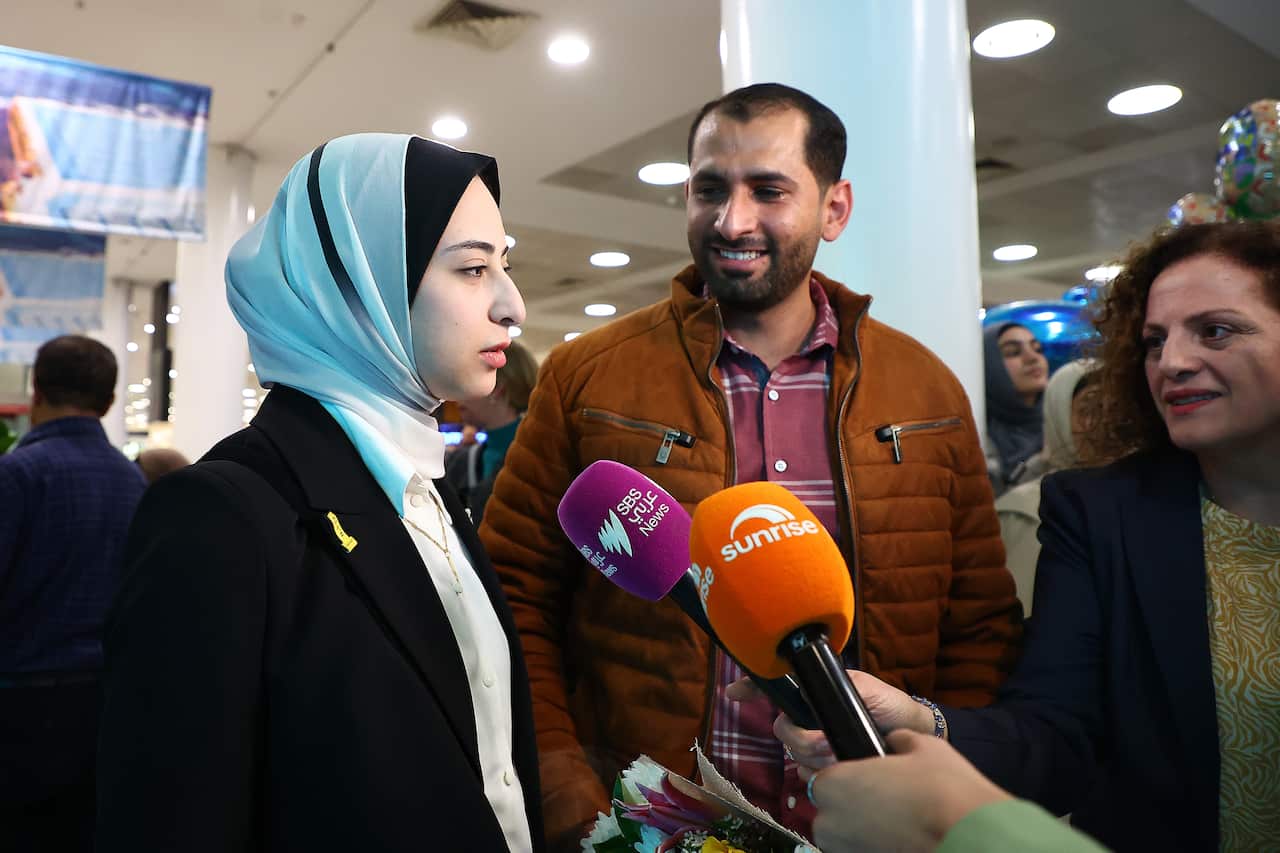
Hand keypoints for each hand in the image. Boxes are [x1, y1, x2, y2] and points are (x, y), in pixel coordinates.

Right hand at [727, 670, 938, 779]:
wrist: (910, 734)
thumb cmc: (889, 705)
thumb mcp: (864, 687)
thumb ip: (837, 688)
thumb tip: (812, 697)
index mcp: (815, 694)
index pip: (776, 689)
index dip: (751, 689)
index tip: (734, 692)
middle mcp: (810, 717)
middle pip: (783, 730)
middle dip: (803, 739)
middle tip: (826, 741)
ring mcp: (816, 741)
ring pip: (794, 753)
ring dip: (817, 756)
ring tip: (841, 752)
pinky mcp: (825, 764)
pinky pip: (807, 771)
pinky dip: (820, 771)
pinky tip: (838, 765)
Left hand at [808, 730, 1011, 852]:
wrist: (969, 837)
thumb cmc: (942, 789)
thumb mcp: (922, 745)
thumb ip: (897, 740)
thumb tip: (894, 741)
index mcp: (834, 783)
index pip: (824, 778)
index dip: (848, 777)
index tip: (870, 779)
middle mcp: (830, 821)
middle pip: (831, 810)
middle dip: (853, 805)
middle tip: (887, 800)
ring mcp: (844, 850)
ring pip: (844, 836)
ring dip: (862, 829)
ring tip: (897, 821)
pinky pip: (860, 850)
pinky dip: (874, 846)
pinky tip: (901, 838)